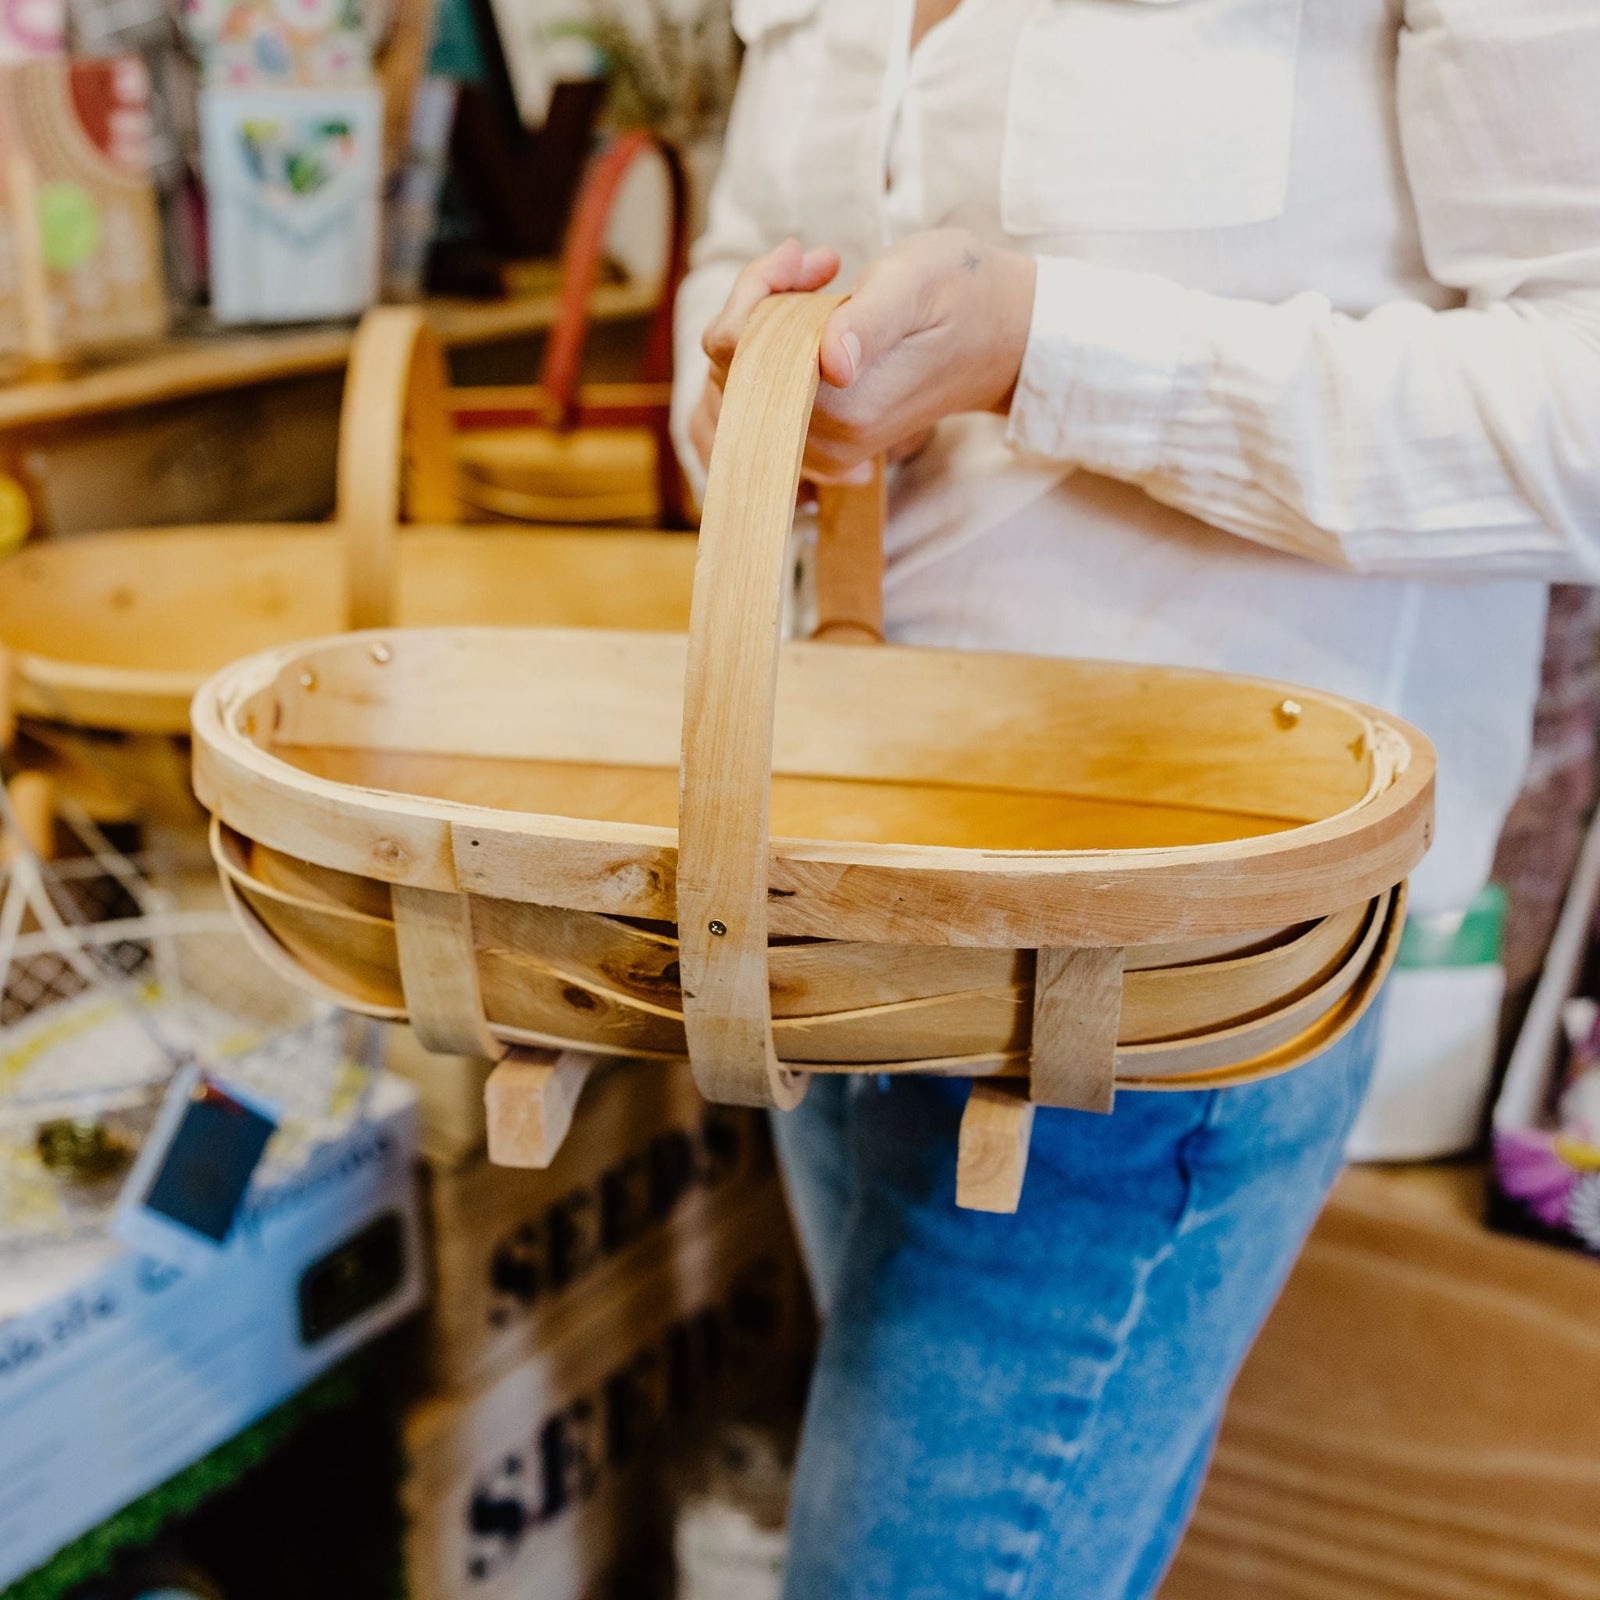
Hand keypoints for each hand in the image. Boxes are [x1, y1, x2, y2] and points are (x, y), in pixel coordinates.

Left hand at [690, 229, 1035, 481]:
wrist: (1000, 336)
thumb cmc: (959, 294)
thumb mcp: (914, 285)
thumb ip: (867, 321)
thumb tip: (833, 363)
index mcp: (838, 407)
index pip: (731, 349)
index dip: (753, 290)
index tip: (806, 256)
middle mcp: (824, 441)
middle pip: (729, 371)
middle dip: (758, 306)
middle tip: (816, 265)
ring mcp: (825, 450)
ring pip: (737, 389)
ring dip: (763, 331)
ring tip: (815, 291)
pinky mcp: (827, 444)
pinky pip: (759, 409)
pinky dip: (771, 362)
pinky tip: (811, 329)